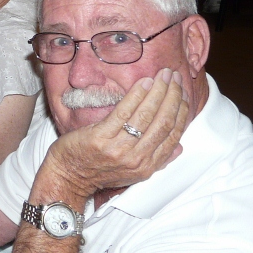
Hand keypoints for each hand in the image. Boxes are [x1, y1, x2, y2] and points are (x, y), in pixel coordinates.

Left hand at [43, 68, 187, 201]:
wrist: (68, 176)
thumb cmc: (98, 170)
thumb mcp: (132, 172)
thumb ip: (156, 160)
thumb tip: (179, 146)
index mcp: (147, 166)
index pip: (173, 135)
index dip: (181, 111)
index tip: (184, 93)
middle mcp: (136, 159)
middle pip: (163, 123)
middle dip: (172, 97)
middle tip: (174, 77)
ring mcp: (118, 148)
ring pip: (146, 116)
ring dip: (158, 92)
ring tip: (163, 75)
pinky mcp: (100, 138)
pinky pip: (123, 112)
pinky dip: (136, 95)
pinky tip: (144, 82)